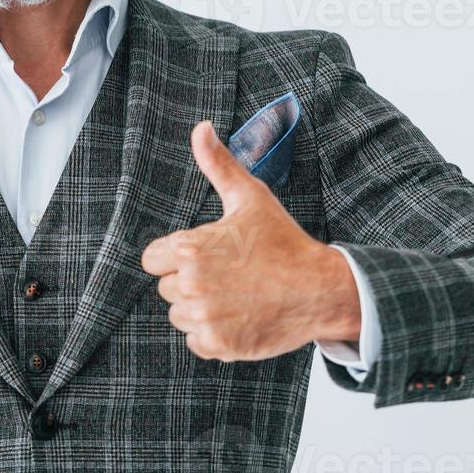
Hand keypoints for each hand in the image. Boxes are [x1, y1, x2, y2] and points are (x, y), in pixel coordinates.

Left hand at [140, 119, 360, 361]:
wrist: (320, 289)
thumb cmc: (283, 242)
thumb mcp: (249, 198)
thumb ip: (218, 164)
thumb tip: (200, 128)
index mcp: (190, 247)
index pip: (152, 259)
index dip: (175, 256)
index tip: (204, 255)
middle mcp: (191, 283)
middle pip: (166, 287)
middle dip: (189, 282)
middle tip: (228, 275)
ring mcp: (204, 317)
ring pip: (179, 315)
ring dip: (199, 310)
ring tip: (234, 296)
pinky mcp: (218, 345)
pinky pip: (195, 341)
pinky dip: (212, 335)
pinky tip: (238, 317)